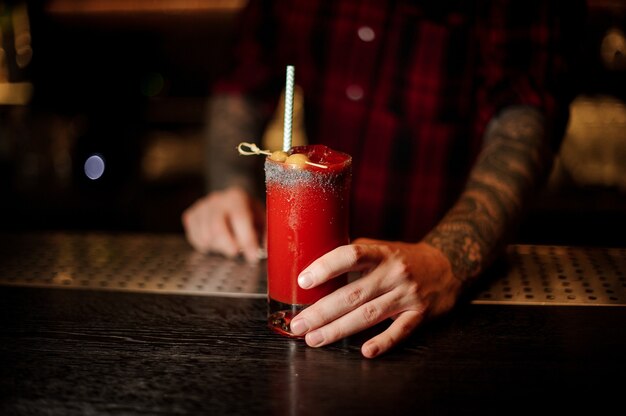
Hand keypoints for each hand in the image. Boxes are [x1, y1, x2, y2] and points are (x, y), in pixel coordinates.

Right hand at [182, 186, 264, 262]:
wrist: (231, 202)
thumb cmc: (249, 214)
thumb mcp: (262, 220)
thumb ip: (266, 234)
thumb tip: (268, 250)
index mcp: (237, 197)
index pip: (240, 218)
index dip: (247, 240)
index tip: (252, 257)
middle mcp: (217, 199)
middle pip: (216, 227)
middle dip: (228, 245)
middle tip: (235, 253)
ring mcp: (201, 206)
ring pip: (205, 235)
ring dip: (217, 246)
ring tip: (227, 245)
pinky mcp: (190, 215)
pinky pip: (193, 237)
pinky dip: (204, 245)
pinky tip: (215, 242)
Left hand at [289, 239, 462, 357]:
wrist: (449, 266)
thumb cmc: (405, 258)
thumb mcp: (383, 248)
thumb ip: (356, 255)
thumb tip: (316, 265)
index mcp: (382, 254)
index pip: (350, 256)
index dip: (326, 267)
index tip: (303, 280)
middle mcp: (394, 273)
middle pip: (352, 294)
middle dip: (321, 311)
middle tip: (298, 323)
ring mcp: (408, 295)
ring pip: (368, 315)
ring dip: (338, 329)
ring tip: (314, 339)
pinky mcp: (420, 315)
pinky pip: (400, 331)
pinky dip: (383, 342)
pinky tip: (365, 351)